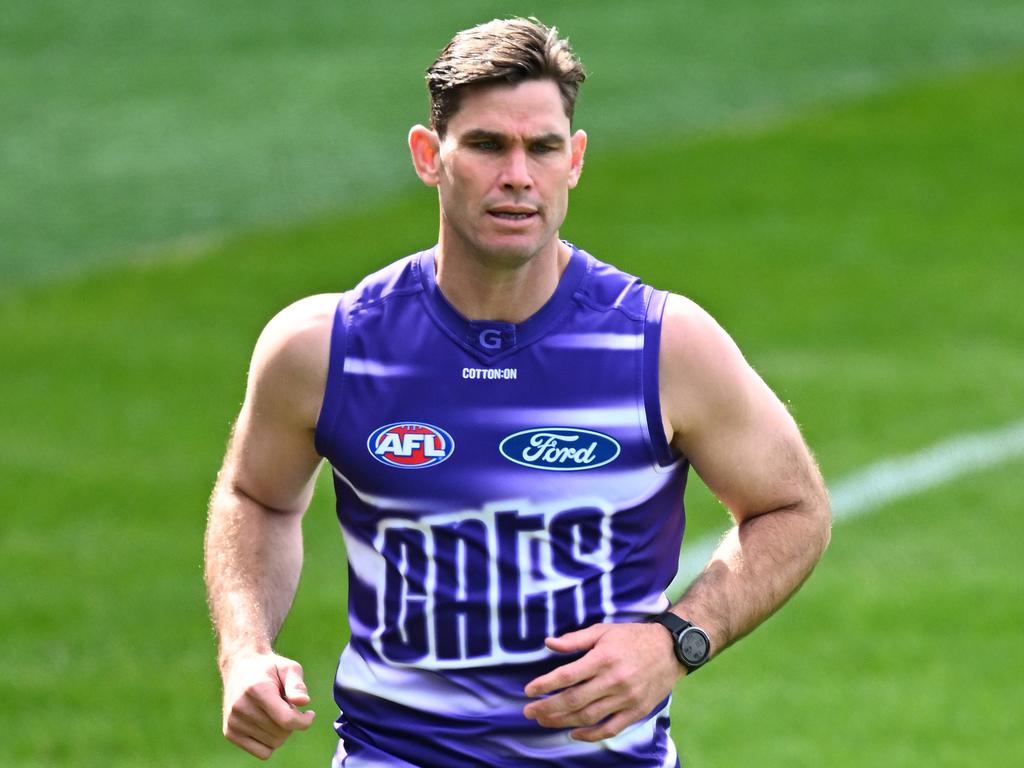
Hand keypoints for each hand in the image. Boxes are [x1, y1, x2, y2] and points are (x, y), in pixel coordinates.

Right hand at [220, 651, 315, 758]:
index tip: (310, 714)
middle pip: (281, 733)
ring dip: (281, 732)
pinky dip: (270, 743)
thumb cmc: (270, 668)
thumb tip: (304, 702)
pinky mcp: (230, 732)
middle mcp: (242, 707)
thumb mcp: (288, 668)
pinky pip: (261, 752)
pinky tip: (269, 726)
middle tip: (287, 708)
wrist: (240, 666)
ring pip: (273, 744)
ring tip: (276, 713)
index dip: (304, 721)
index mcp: (258, 689)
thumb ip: (297, 685)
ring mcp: (233, 721)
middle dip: (292, 723)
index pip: (286, 719)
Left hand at [522, 622, 682, 741]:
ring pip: (588, 717)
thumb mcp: (603, 630)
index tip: (528, 690)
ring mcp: (625, 699)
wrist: (671, 649)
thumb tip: (548, 643)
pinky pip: (609, 729)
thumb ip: (575, 639)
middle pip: (573, 700)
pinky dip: (590, 735)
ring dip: (562, 722)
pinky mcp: (636, 711)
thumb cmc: (633, 637)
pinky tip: (573, 732)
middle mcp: (613, 681)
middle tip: (529, 711)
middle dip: (547, 708)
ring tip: (544, 720)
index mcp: (603, 658)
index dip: (544, 685)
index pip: (566, 676)